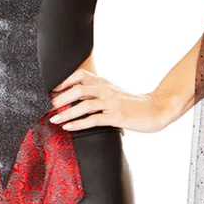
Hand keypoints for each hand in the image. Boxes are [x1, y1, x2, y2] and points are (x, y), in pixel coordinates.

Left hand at [48, 68, 169, 133]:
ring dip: (66, 112)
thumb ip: (96, 93)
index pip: (80, 75)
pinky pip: (93, 120)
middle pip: (78, 89)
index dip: (63, 81)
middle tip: (48, 107)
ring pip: (83, 105)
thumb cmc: (133, 103)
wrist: (156, 109)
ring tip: (54, 119)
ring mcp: (111, 103)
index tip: (50, 90)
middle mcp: (106, 90)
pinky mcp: (116, 117)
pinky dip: (78, 124)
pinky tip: (68, 127)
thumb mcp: (113, 93)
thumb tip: (75, 96)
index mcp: (104, 83)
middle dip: (60, 98)